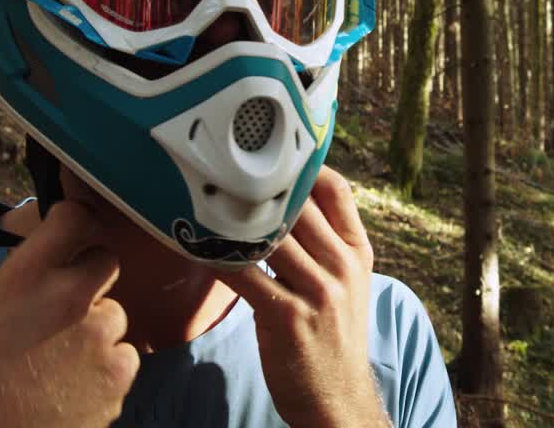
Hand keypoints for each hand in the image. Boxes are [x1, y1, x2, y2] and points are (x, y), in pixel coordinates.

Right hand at [0, 202, 139, 427]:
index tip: (79, 231)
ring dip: (100, 331)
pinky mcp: (119, 369)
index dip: (80, 222)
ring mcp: (100, 334)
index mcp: (28, 275)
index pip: (74, 217)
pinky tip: (77, 381)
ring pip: (117, 315)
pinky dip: (109, 365)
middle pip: (106, 262)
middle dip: (92, 281)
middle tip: (66, 311)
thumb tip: (70, 229)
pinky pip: (126, 354)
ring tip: (63, 359)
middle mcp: (68, 295)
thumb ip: (38, 265)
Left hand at [219, 166, 390, 427]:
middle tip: (221, 172)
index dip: (304, 167)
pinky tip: (197, 247)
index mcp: (357, 252)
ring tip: (202, 202)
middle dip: (258, 189)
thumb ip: (325, 243)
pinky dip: (218, 258)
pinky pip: (244, 274)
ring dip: (232, 220)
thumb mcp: (346, 283)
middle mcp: (342, 267)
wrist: (336, 397)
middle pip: (299, 205)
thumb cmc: (331, 334)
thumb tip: (286, 199)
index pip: (337, 190)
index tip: (270, 157)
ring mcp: (318, 292)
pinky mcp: (288, 317)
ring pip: (270, 235)